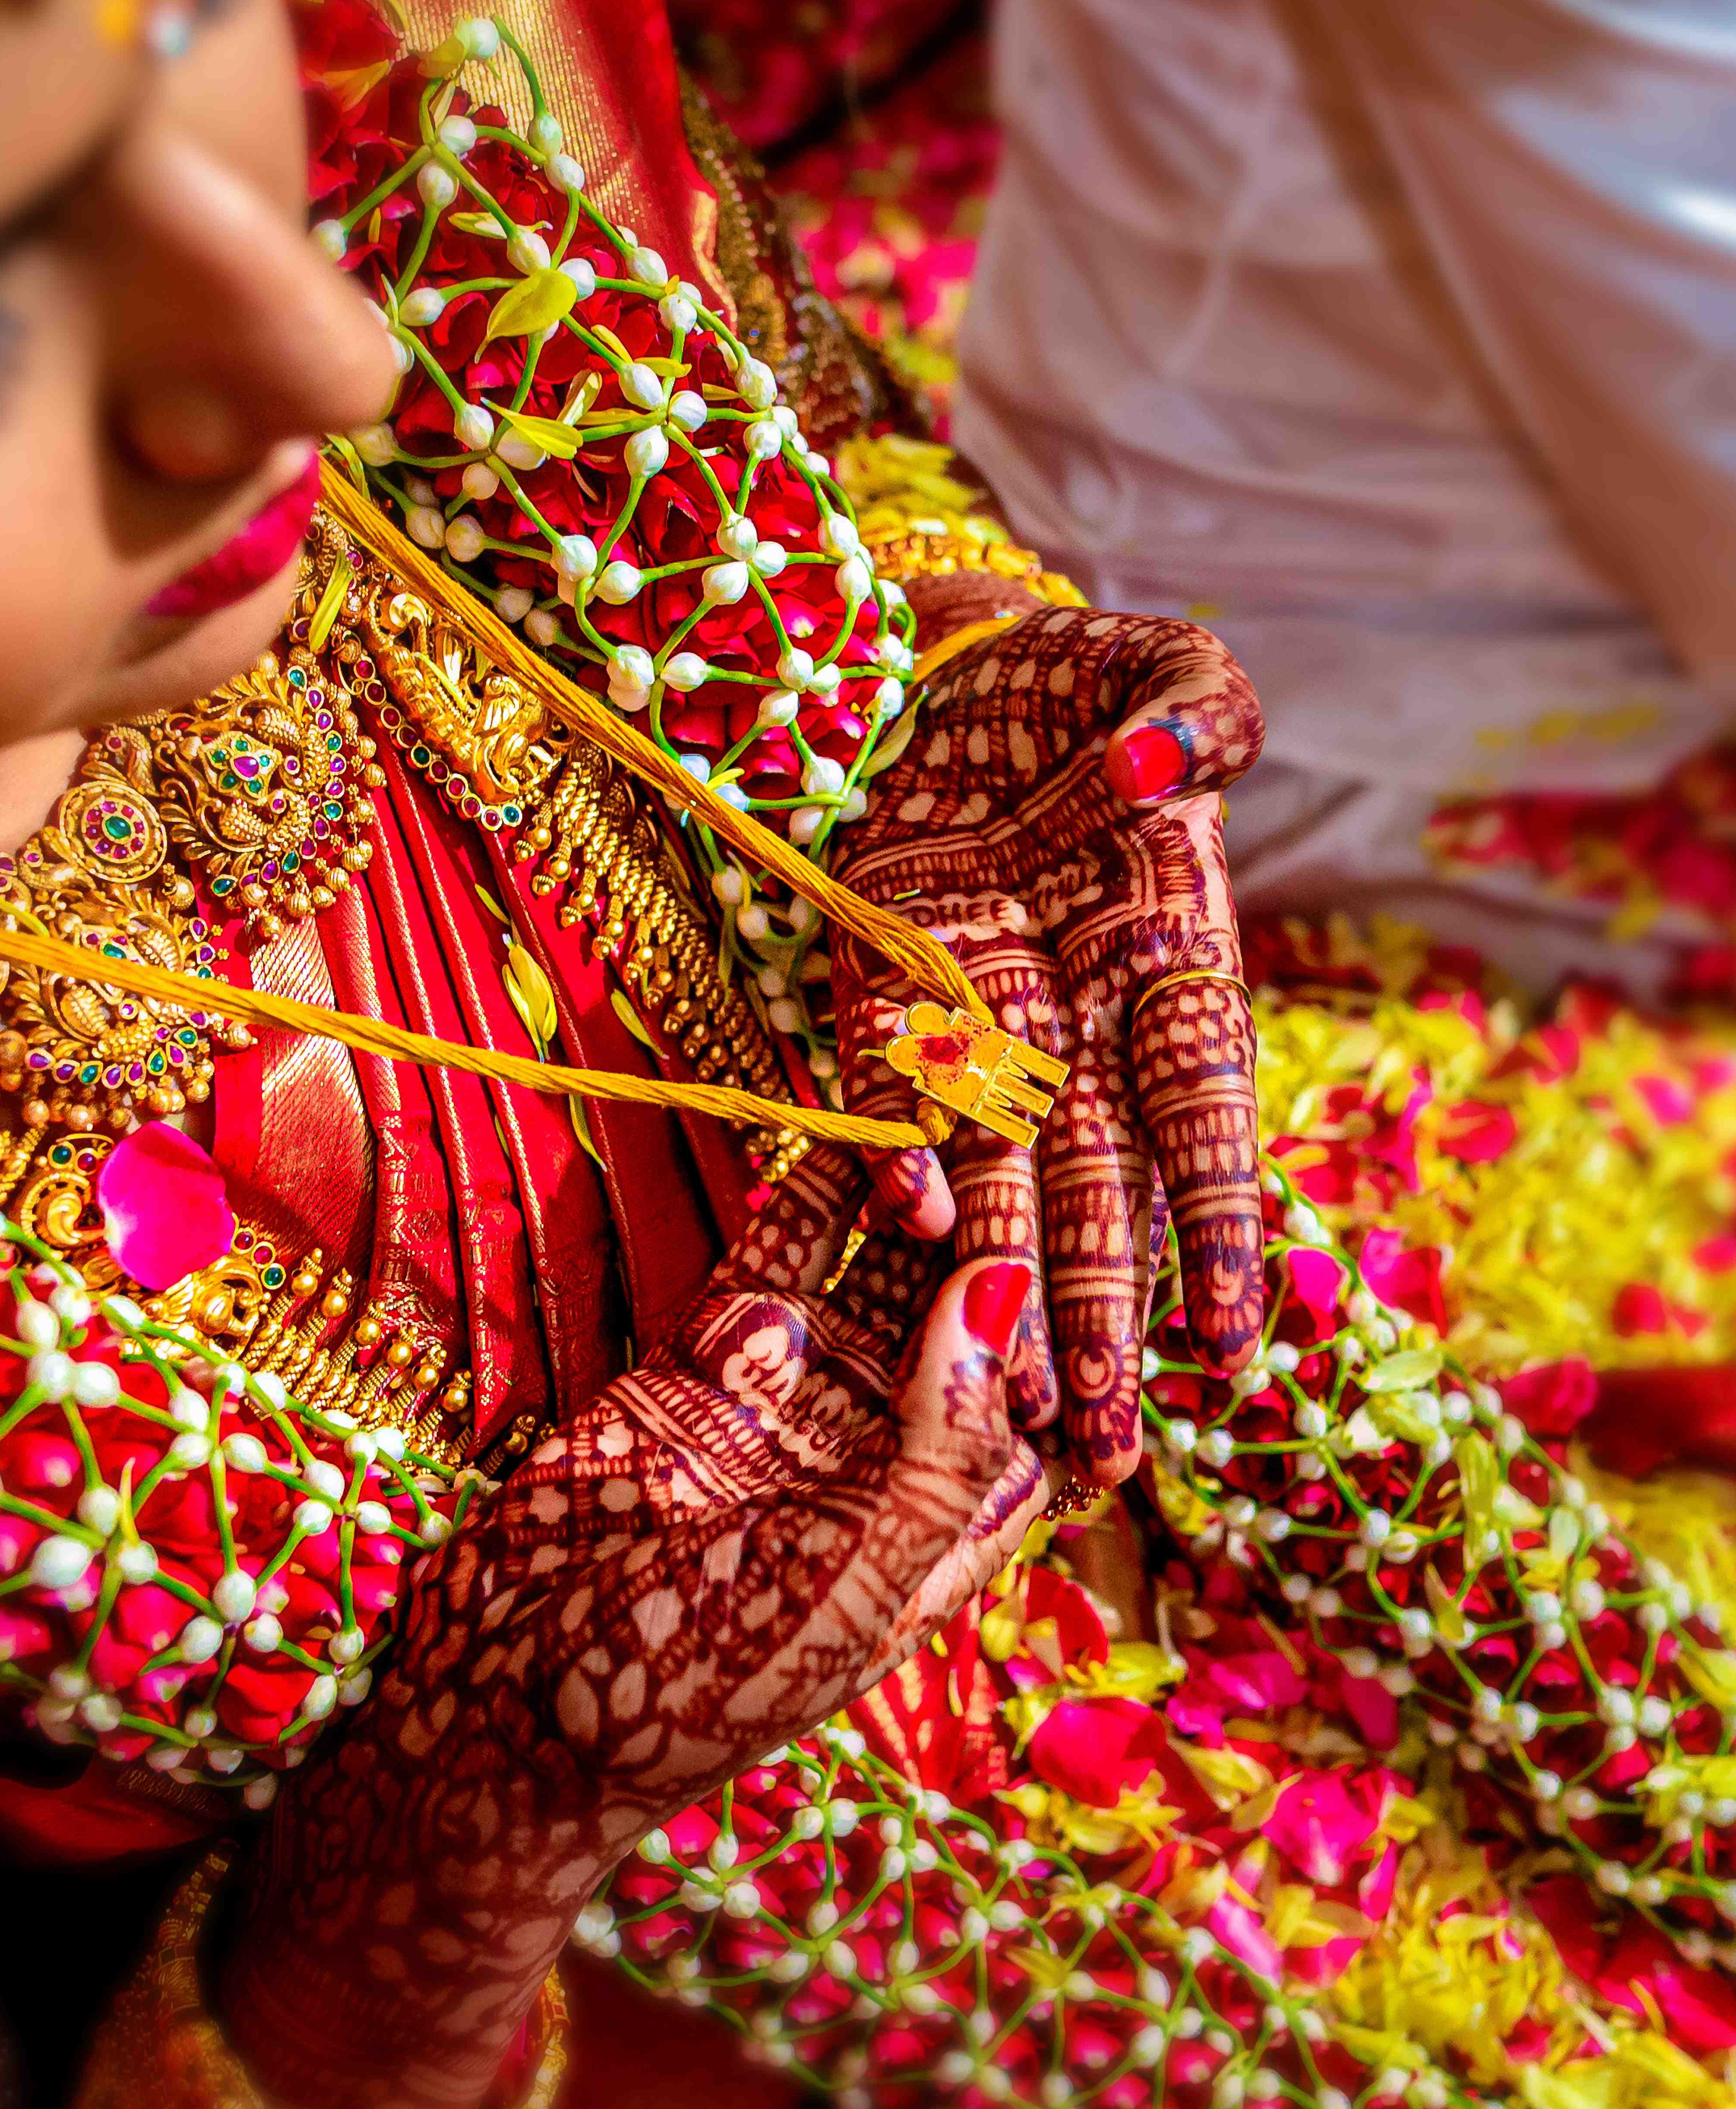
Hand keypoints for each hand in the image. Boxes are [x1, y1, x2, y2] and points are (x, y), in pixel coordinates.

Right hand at [216, 1143, 1045, 2108]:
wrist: (516, 1704)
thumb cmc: (707, 1684)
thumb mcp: (859, 1579)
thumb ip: (941, 1438)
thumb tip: (1006, 1288)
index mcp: (947, 1529)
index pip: (1046, 1408)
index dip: (1074, 1326)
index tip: (1094, 1234)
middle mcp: (886, 1454)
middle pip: (968, 1323)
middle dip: (992, 1237)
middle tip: (1010, 1145)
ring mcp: (798, 1399)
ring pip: (880, 1274)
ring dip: (914, 1203)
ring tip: (938, 1123)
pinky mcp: (710, 1359)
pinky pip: (778, 1259)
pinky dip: (815, 1194)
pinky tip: (856, 1128)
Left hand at [829, 586, 1265, 1486]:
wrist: (936, 668)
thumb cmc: (1072, 680)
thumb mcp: (1159, 663)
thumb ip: (1199, 704)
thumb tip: (1178, 766)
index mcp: (1169, 953)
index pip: (1201, 1109)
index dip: (1218, 1220)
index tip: (1232, 1337)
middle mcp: (1078, 1014)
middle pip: (1098, 1183)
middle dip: (1100, 1314)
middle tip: (1104, 1445)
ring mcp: (974, 1015)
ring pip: (998, 1174)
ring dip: (1005, 1286)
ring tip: (1009, 1408)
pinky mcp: (876, 992)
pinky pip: (885, 1093)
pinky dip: (894, 1154)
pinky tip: (910, 1228)